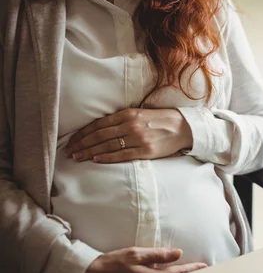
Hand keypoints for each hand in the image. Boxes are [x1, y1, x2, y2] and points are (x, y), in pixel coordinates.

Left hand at [65, 109, 192, 163]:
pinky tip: (96, 159)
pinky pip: (122, 155)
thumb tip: (102, 128)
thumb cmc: (161, 120)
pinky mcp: (145, 151)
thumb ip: (123, 119)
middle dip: (82, 143)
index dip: (83, 133)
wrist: (183, 127)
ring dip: (90, 152)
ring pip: (107, 145)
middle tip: (69, 151)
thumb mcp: (141, 113)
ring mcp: (138, 139)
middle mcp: (131, 125)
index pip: (99, 124)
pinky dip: (107, 157)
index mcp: (128, 114)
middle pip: (99, 135)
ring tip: (77, 157)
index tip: (73, 140)